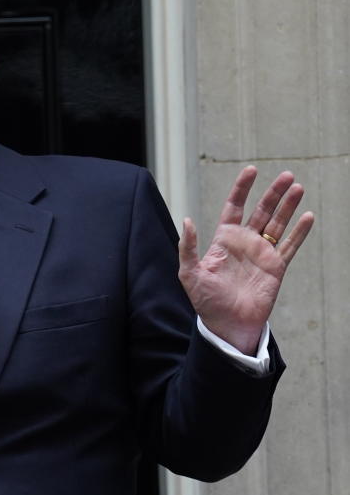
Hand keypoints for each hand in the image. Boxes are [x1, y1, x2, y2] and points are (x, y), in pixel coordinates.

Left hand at [178, 166, 314, 353]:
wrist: (227, 324)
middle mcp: (245, 242)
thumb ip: (188, 247)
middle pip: (261, 211)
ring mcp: (262, 254)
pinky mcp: (276, 267)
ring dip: (288, 206)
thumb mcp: (189, 273)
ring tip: (298, 187)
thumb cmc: (206, 300)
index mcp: (223, 240)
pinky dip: (299, 232)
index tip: (251, 170)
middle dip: (273, 193)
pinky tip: (308, 216)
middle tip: (287, 175)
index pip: (234, 207)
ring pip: (278, 224)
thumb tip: (187, 220)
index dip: (242, 188)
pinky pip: (290, 246)